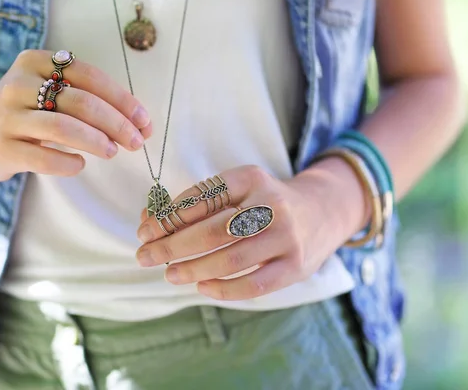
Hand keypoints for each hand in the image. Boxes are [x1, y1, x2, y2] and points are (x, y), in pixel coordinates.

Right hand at [0, 49, 151, 180]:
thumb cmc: (24, 112)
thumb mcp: (48, 92)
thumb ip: (87, 101)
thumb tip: (138, 124)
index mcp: (37, 62)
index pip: (90, 77)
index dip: (123, 100)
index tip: (144, 122)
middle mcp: (19, 84)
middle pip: (81, 102)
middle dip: (117, 124)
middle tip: (136, 142)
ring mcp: (8, 116)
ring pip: (63, 128)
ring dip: (97, 141)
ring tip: (112, 152)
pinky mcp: (2, 148)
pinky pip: (43, 157)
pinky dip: (69, 163)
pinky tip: (80, 164)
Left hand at [135, 164, 353, 300]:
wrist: (322, 212)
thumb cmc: (264, 203)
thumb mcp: (238, 189)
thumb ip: (197, 204)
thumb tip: (149, 221)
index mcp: (250, 177)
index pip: (202, 197)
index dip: (168, 216)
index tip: (145, 231)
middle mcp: (271, 203)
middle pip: (212, 230)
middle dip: (172, 246)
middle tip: (145, 257)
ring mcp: (286, 236)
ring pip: (231, 259)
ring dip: (193, 270)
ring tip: (170, 273)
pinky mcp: (295, 266)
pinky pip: (254, 284)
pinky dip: (223, 289)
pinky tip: (202, 287)